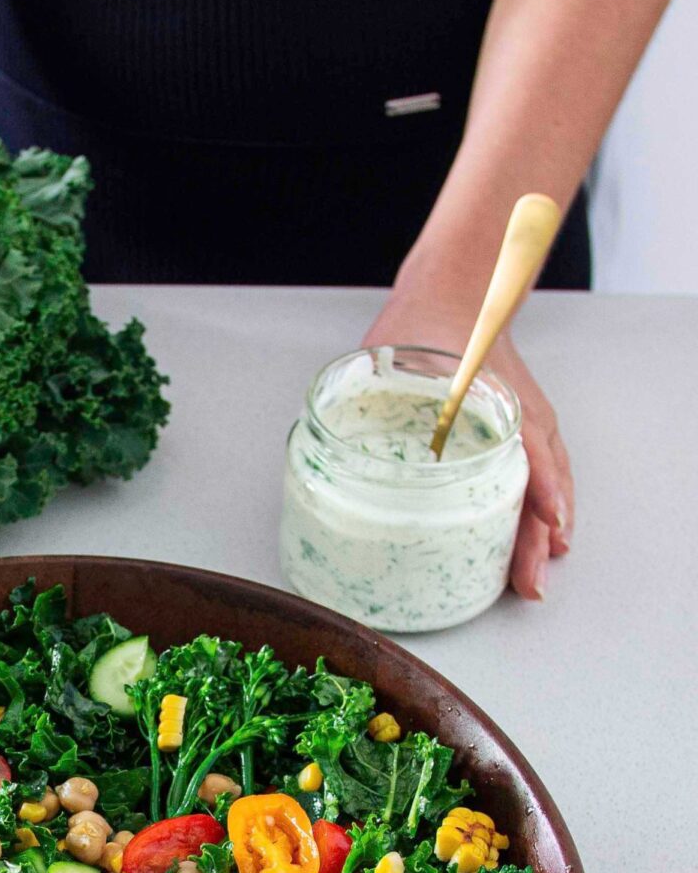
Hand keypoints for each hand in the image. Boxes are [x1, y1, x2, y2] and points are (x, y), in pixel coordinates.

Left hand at [362, 285, 571, 600]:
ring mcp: (524, 419)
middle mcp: (518, 410)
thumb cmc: (425, 324)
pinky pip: (543, 468)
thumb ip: (363, 390)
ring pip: (547, 477)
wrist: (456, 293)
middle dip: (537, 531)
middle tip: (530, 579)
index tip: (543, 520)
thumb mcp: (392, 355)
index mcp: (492, 393)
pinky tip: (541, 533)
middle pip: (541, 476)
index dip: (537, 486)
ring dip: (543, 526)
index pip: (527, 444)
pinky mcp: (518, 428)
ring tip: (537, 570)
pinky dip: (545, 502)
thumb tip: (325, 435)